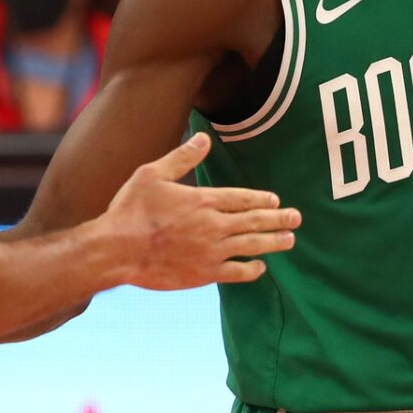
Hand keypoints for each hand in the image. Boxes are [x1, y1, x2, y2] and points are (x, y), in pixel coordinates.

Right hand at [102, 131, 298, 291]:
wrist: (117, 250)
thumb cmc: (131, 210)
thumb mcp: (153, 174)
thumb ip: (183, 157)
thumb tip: (204, 139)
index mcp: (203, 200)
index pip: (242, 198)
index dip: (262, 200)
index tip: (276, 201)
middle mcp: (213, 225)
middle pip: (254, 221)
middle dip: (278, 219)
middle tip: (296, 218)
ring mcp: (211, 251)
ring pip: (251, 246)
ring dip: (273, 242)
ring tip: (289, 240)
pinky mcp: (204, 274)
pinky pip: (236, 272)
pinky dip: (251, 270)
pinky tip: (260, 267)